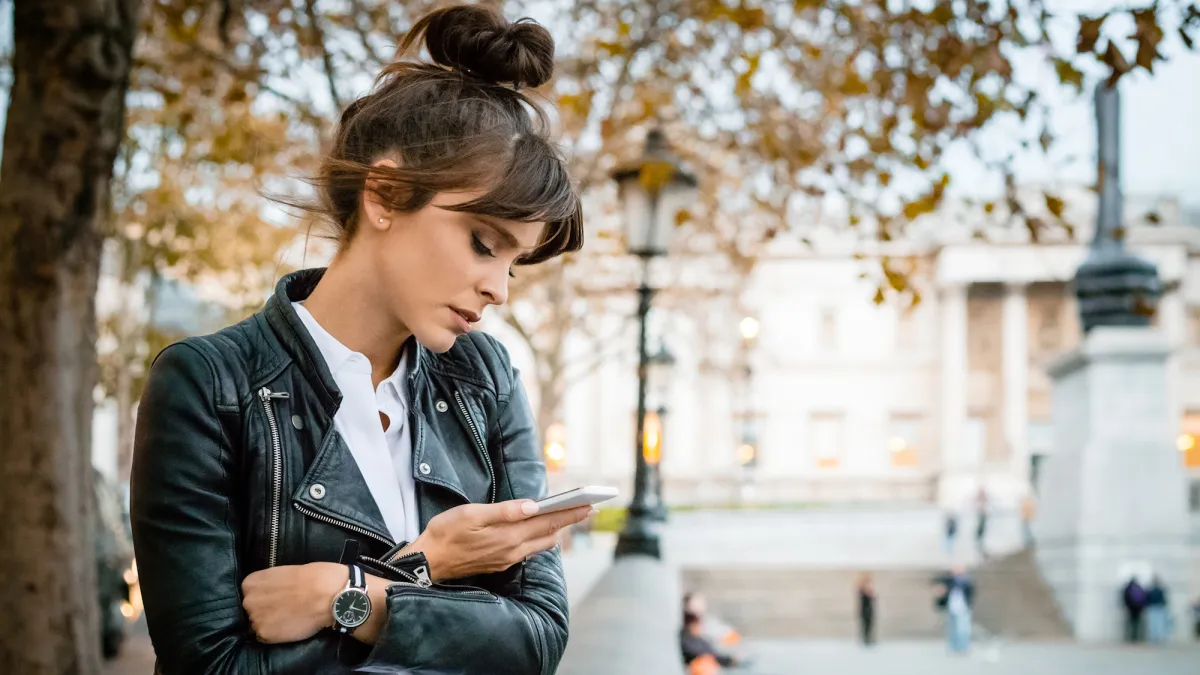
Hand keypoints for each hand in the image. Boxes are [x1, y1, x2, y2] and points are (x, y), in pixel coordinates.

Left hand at [241, 562, 344, 643]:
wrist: (327, 595)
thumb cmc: (313, 577)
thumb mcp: (285, 572)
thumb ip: (272, 583)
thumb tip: (273, 592)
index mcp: (251, 582)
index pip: (250, 594)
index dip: (265, 597)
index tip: (277, 598)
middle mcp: (248, 600)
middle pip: (252, 610)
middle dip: (265, 611)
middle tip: (284, 609)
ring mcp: (255, 618)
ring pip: (258, 625)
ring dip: (270, 624)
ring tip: (289, 619)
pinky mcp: (264, 634)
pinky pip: (266, 637)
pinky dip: (276, 635)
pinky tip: (290, 627)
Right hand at [402, 500, 593, 581]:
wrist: (429, 561)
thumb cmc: (446, 532)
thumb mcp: (472, 514)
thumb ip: (505, 511)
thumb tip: (534, 505)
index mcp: (508, 536)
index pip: (547, 521)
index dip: (570, 513)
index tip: (589, 504)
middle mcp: (513, 550)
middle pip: (549, 534)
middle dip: (570, 520)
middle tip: (589, 509)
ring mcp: (507, 559)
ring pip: (541, 544)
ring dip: (557, 530)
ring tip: (570, 518)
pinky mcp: (500, 563)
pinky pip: (529, 550)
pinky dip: (542, 539)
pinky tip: (543, 533)